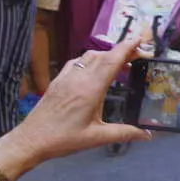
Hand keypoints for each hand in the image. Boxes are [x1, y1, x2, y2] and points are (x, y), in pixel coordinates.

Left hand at [0, 33, 150, 173]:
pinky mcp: (57, 82)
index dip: (126, 48)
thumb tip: (148, 135)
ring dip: (104, 55)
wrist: (31, 140)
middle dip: (120, 51)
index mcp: (91, 89)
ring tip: (117, 63)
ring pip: (87, 57)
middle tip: (136, 55)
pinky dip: (89, 60)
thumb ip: (124, 133)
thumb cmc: (64, 139)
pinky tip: (92, 70)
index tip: (139, 40)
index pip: (111, 61)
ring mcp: (65, 78)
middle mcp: (78, 78)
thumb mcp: (97, 138)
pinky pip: (75, 63)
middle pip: (102, 55)